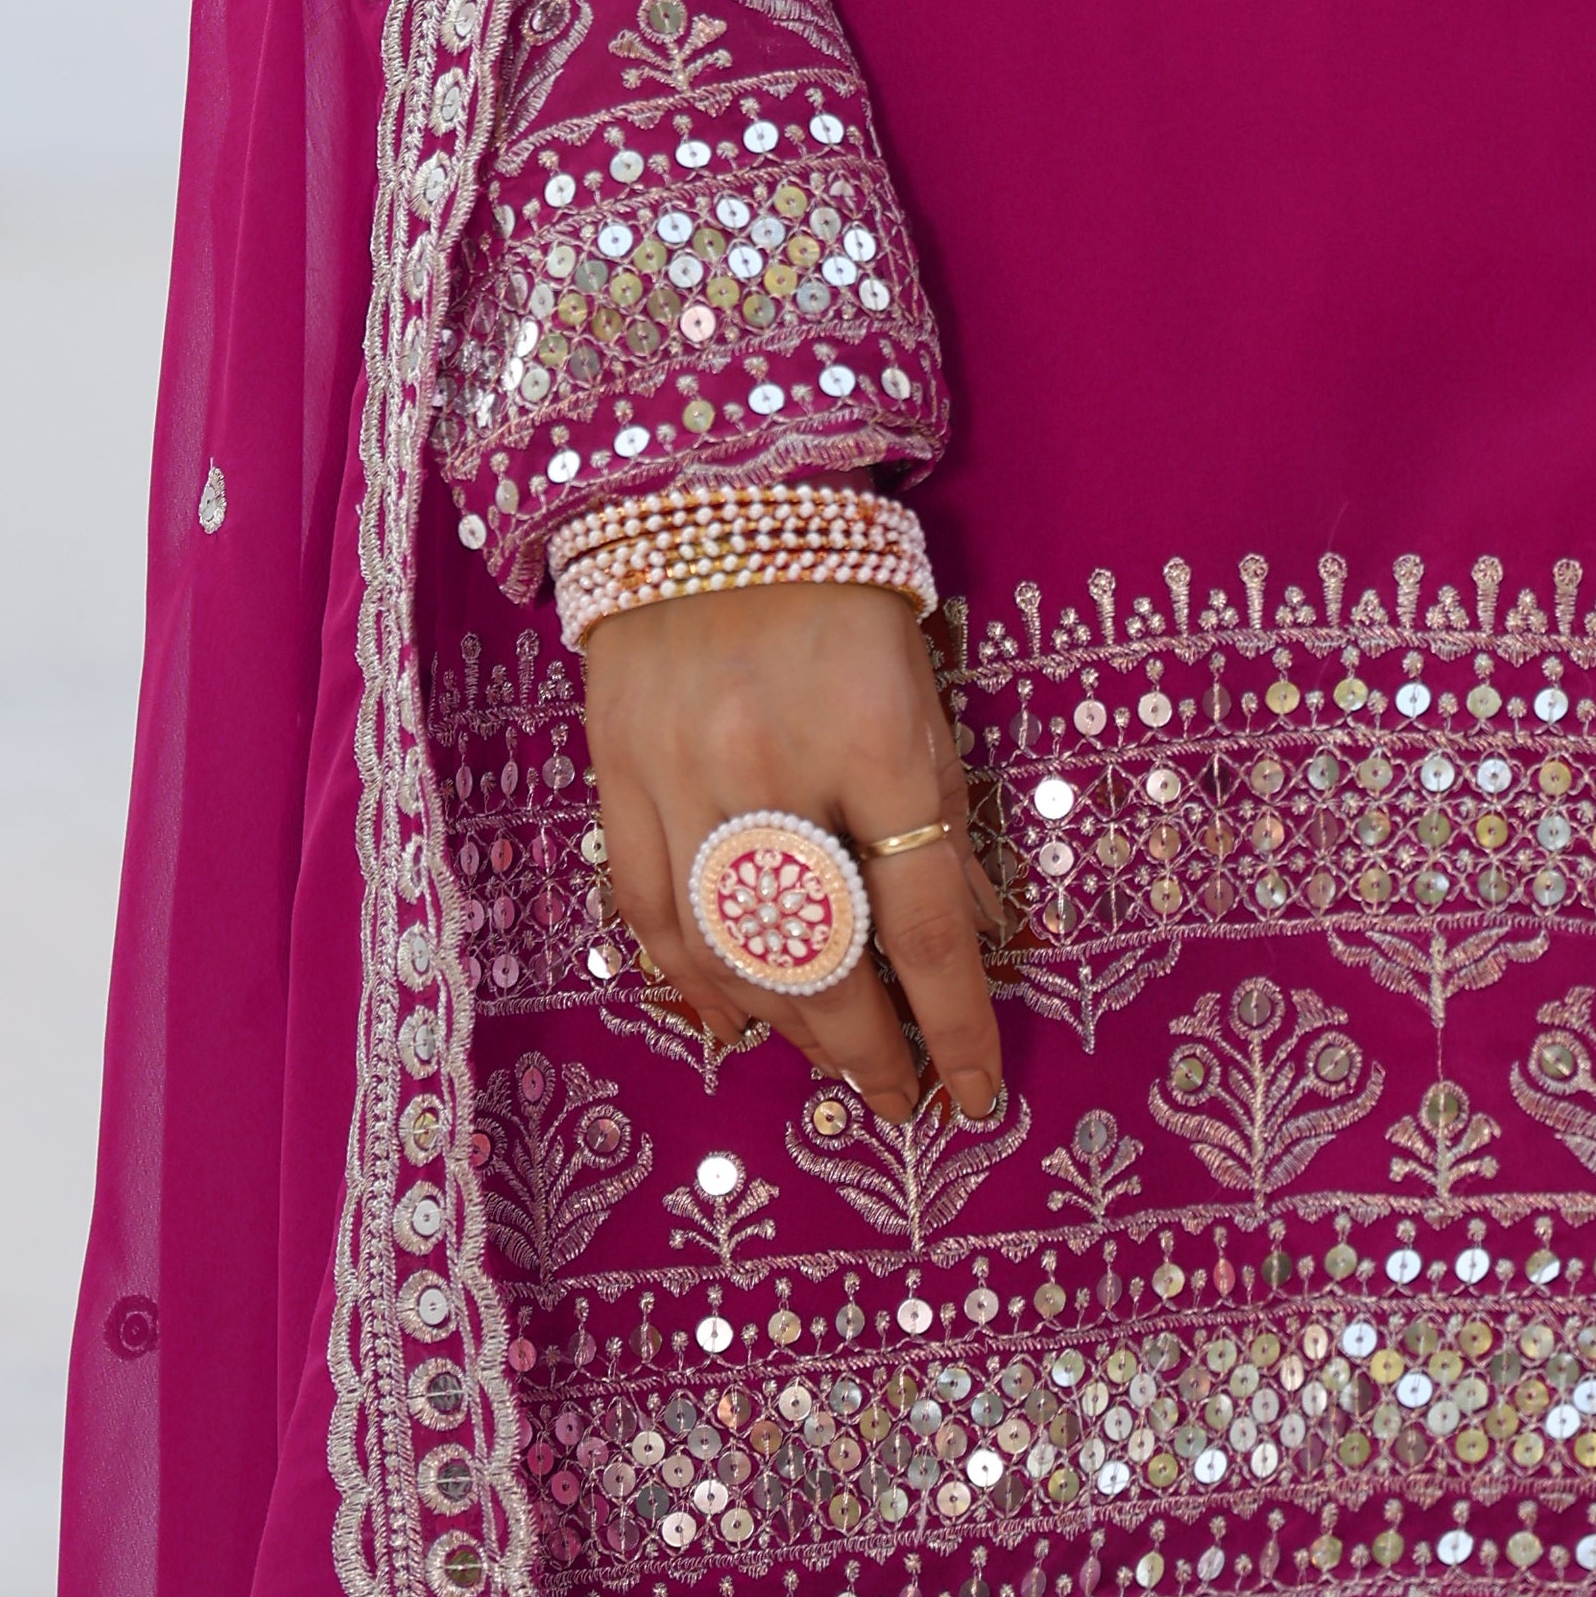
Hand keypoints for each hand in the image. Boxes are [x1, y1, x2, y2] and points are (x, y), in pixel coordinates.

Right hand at [581, 576, 1005, 1120]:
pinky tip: (730, 1020)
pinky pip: (650, 913)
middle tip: (896, 1103)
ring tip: (827, 1066)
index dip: (953, 1022)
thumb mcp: (923, 687)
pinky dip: (692, 981)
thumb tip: (977, 938)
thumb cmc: (843, 589)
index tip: (974, 1091)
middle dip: (866, 1051)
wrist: (709, 494)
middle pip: (822, 958)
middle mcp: (775, 769)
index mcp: (877, 739)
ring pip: (731, 953)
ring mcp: (684, 777)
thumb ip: (945, 810)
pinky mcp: (618, 777)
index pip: (925, 919)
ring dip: (784, 1031)